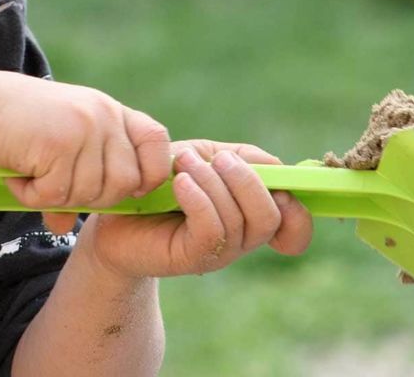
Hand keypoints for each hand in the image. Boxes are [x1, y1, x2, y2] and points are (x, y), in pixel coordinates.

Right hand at [0, 71, 171, 231]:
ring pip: (91, 192)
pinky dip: (35, 197)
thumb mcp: (57, 143)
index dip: (150, 173)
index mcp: (111, 111)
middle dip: (94, 199)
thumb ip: (73, 178)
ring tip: (33, 179)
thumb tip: (64, 227)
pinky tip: (18, 180)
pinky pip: (58, 194)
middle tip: (58, 189)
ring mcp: (83, 128)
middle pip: (126, 182)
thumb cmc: (15, 126)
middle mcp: (103, 116)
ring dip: (59, 198)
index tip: (127, 188)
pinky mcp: (58, 144)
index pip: (157, 142)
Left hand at [79, 140, 312, 278]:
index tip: (273, 185)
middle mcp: (241, 238)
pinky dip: (198, 198)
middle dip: (246, 180)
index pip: (296, 226)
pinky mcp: (192, 258)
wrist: (115, 210)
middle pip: (270, 216)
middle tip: (214, 159)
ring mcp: (218, 252)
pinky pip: (211, 229)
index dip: (298, 208)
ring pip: (239, 219)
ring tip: (182, 163)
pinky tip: (179, 183)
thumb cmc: (163, 180)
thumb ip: (244, 157)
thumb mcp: (206, 156)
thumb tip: (277, 167)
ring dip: (212, 181)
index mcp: (250, 214)